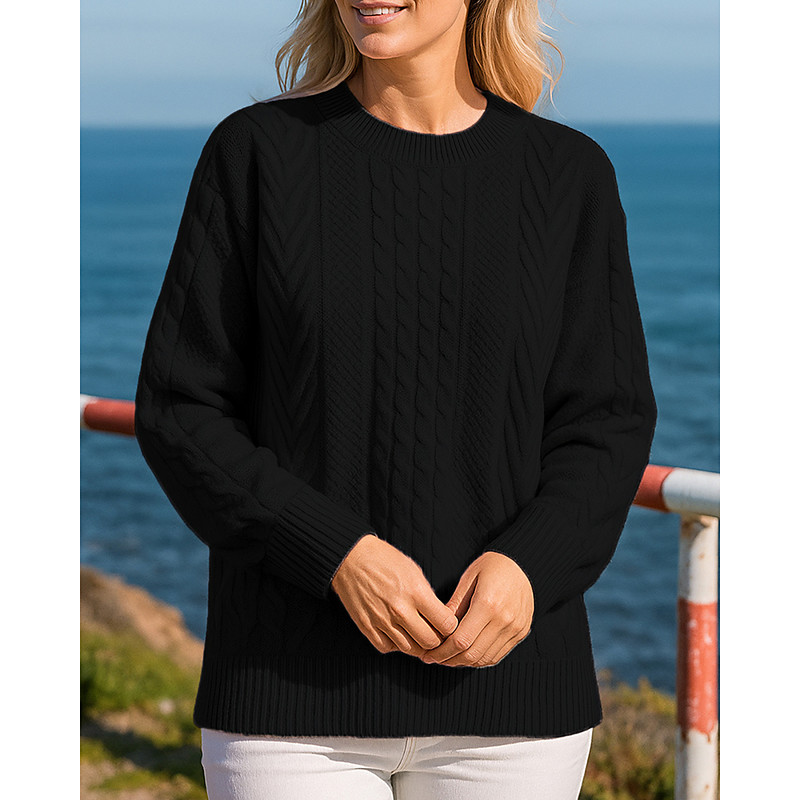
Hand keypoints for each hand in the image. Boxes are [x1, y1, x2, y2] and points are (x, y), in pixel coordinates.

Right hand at [331, 534, 458, 657]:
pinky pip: (387, 648)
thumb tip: (439, 617)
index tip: (447, 623)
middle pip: (430, 642)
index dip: (451, 626)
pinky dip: (396, 645)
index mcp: (416, 593)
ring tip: (417, 633)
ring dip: (417, 644)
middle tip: (435, 633)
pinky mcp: (366, 627)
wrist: (352, 558)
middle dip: (437, 640)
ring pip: (410, 649)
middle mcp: (400, 610)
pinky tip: (398, 634)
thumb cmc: (385, 560)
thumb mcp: (414, 571)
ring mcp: (382, 620)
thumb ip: (428, 596)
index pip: (446, 624)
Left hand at [420, 551, 533, 667]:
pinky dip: (480, 659)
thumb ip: (454, 605)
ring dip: (463, 663)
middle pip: (472, 654)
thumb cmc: (491, 567)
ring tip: (448, 658)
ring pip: (484, 658)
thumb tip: (436, 628)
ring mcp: (515, 628)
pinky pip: (497, 655)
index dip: (442, 652)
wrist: (522, 563)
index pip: (460, 641)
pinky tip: (467, 655)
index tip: (429, 654)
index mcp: (487, 604)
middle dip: (449, 660)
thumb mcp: (468, 578)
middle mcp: (504, 619)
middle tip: (435, 659)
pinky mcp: (521, 632)